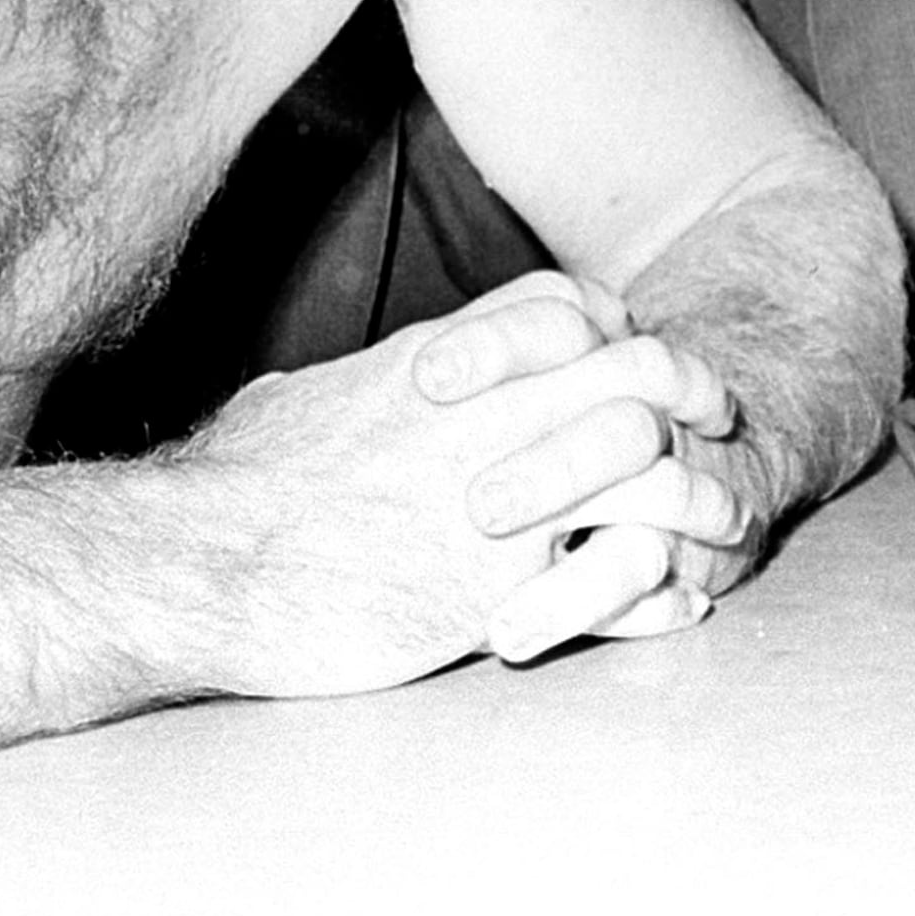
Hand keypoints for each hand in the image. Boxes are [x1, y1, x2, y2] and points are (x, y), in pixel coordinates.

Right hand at [176, 273, 755, 695]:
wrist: (191, 568)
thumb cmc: (228, 490)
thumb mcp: (296, 407)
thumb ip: (343, 391)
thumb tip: (327, 393)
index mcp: (443, 370)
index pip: (572, 307)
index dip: (623, 325)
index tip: (644, 348)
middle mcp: (487, 422)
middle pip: (640, 374)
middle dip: (695, 393)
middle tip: (720, 419)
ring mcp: (500, 508)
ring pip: (650, 472)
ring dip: (700, 499)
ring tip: (724, 524)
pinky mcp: (493, 595)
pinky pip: (613, 586)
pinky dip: (658, 596)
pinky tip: (676, 608)